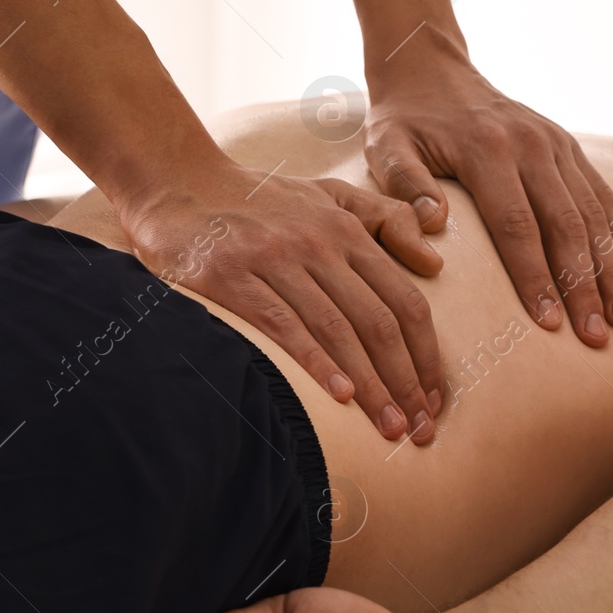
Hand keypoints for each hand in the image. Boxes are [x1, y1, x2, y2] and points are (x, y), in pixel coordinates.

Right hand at [119, 159, 444, 440]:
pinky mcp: (232, 276)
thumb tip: (435, 262)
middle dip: (406, 382)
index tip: (436, 400)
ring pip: (337, 329)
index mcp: (345, 229)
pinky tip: (339, 396)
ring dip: (370, 385)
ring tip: (390, 427)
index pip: (404, 300)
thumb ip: (384, 218)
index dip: (427, 355)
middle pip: (378, 322)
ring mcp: (275, 259)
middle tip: (421, 430)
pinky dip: (316, 361)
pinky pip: (283, 325)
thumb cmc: (255, 198)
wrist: (176, 181)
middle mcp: (317, 243)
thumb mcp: (327, 193)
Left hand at [364, 27, 612, 346]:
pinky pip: (602, 195)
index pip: (516, 225)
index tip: (549, 321)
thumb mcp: (385, 146)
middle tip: (596, 337)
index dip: (535, 276)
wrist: (429, 68)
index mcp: (486, 150)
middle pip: (565, 225)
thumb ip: (405, 185)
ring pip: (593, 214)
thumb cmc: (402, 120)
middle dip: (584, 285)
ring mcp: (555, 143)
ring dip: (611, 269)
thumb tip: (433, 226)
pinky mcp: (567, 145)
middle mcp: (531, 145)